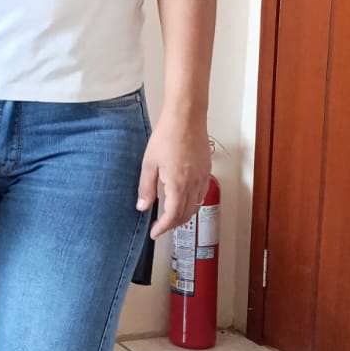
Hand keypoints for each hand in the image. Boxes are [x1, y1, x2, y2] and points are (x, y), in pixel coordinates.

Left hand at [138, 114, 210, 238]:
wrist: (187, 117)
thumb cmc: (167, 135)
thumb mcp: (149, 163)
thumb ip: (146, 187)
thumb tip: (143, 207)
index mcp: (178, 184)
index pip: (172, 215)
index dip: (163, 228)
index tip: (154, 233)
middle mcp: (193, 184)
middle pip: (185, 214)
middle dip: (172, 224)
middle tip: (160, 227)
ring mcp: (202, 177)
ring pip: (196, 205)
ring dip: (183, 215)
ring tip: (170, 216)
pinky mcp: (206, 170)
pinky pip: (201, 194)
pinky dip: (192, 202)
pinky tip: (183, 198)